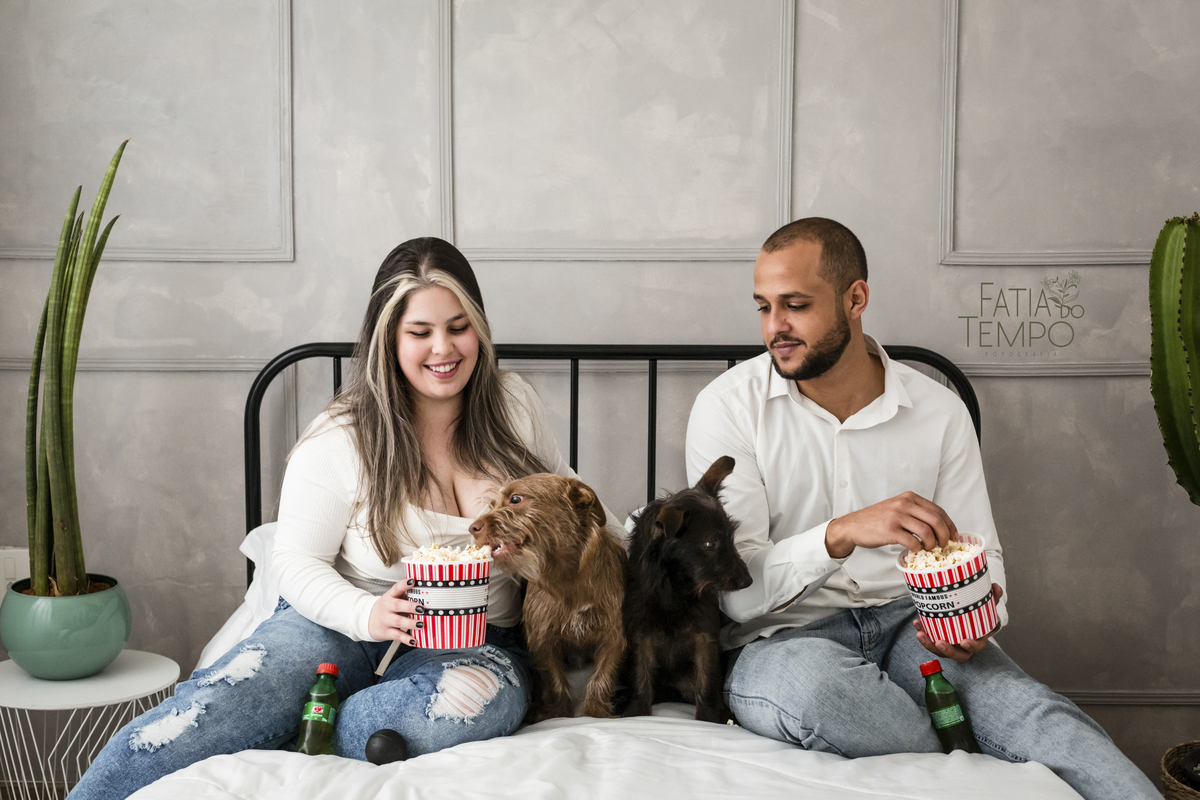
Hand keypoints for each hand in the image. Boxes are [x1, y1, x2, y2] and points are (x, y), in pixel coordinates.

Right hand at [367, 580, 423, 643]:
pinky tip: (414, 641)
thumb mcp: (393, 599)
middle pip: (398, 605)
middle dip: (410, 607)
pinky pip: (397, 635)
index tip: (412, 581)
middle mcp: (387, 607)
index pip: (396, 588)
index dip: (404, 584)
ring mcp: (386, 620)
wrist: (367, 620)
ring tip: (421, 624)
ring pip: (398, 621)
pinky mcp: (387, 632)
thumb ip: (406, 596)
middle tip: (421, 608)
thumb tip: (427, 595)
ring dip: (410, 623)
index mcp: (390, 596)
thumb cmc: (387, 608)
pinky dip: (406, 639)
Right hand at [824, 491, 956, 558]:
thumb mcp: (898, 508)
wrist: (853, 526)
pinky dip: (918, 548)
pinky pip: (913, 541)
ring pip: (927, 532)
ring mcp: (897, 516)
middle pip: (936, 520)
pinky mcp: (890, 530)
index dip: (950, 525)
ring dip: (932, 544)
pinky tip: (914, 550)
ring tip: (928, 549)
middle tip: (944, 545)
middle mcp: (904, 504)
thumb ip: (916, 513)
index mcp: (909, 497)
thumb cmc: (877, 520)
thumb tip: (940, 528)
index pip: (938, 510)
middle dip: (945, 536)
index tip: (954, 536)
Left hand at [912, 584, 1002, 662]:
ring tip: (921, 634)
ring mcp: (950, 645)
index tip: (964, 642)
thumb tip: (996, 587)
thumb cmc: (978, 615)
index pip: (978, 647)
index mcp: (978, 639)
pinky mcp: (938, 640)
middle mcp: (964, 646)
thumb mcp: (986, 606)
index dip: (972, 647)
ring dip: (929, 644)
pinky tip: (917, 623)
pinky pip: (930, 641)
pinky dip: (923, 633)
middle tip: (939, 643)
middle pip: (957, 655)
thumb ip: (992, 598)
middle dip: (947, 651)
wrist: (968, 617)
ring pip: (940, 651)